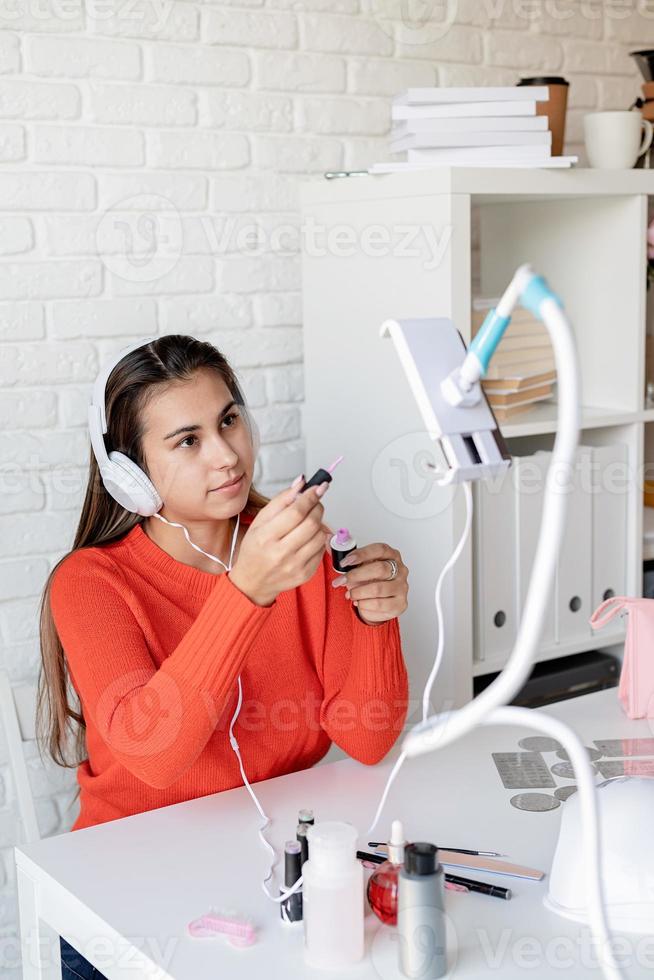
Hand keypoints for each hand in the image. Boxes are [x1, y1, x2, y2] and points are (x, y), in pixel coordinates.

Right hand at [228, 477, 331, 606]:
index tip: (318, 487)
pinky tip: (307, 538)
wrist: (253, 582)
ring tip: (308, 522)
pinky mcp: (306, 575)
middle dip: (317, 508)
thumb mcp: (259, 522)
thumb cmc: (254, 549)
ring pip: (320, 535)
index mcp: (266, 537)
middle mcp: (280, 553)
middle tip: (314, 503)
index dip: (310, 497)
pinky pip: (322, 550)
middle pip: (311, 523)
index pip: (296, 512)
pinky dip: (318, 539)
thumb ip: (280, 501)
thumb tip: (300, 483)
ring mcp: (295, 566)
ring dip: (319, 523)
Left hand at [331, 543, 408, 624]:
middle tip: (340, 581)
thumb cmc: (369, 580)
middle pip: (380, 569)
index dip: (361, 554)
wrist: (379, 603)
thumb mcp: (357, 566)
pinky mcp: (400, 604)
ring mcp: (402, 587)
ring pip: (378, 589)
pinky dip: (364, 605)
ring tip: (349, 594)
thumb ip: (343, 553)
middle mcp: (400, 569)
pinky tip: (358, 602)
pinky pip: (380, 605)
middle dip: (356, 575)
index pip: (380, 549)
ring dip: (358, 592)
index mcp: (391, 555)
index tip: (345, 562)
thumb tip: (326, 537)